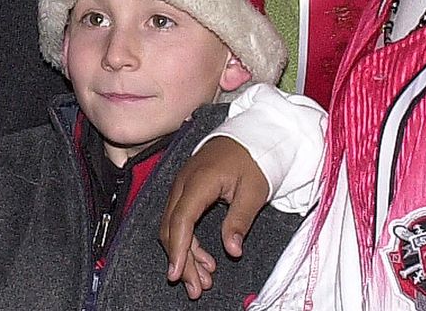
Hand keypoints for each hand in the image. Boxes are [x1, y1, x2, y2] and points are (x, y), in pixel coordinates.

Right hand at [159, 136, 269, 298]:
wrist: (251, 136)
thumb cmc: (254, 159)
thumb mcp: (253, 191)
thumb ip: (240, 220)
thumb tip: (233, 250)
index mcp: (199, 181)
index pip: (181, 219)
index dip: (178, 249)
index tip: (177, 274)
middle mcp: (183, 183)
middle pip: (172, 228)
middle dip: (181, 260)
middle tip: (196, 288)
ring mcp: (182, 186)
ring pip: (173, 227)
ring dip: (185, 255)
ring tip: (202, 280)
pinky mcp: (186, 191)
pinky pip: (180, 220)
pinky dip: (188, 242)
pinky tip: (204, 260)